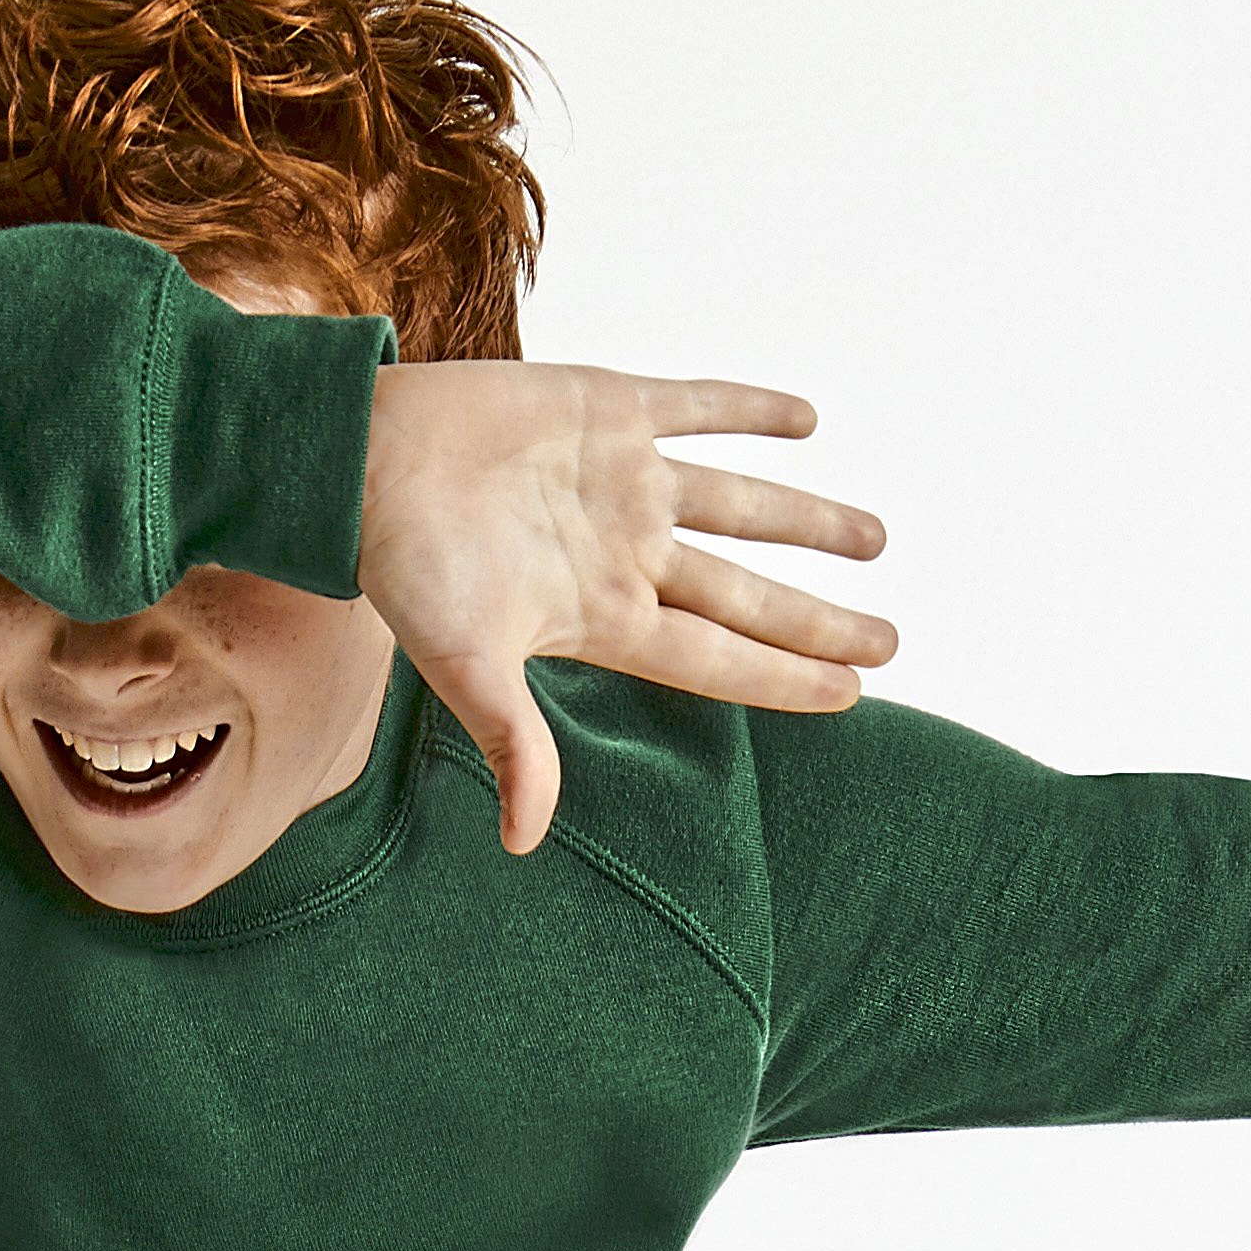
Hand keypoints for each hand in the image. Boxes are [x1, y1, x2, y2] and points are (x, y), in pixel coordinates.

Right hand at [358, 362, 894, 858]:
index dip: (788, 676)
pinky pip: (696, 407)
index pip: (720, 658)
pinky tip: (807, 420)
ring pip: (741, 505)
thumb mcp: (462, 666)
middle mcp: (628, 553)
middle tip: (891, 637)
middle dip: (820, 616)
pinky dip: (749, 411)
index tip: (854, 692)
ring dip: (808, 519)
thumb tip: (524, 843)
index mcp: (607, 617)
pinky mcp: (604, 407)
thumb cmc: (404, 568)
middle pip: (747, 594)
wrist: (360, 459)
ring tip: (875, 539)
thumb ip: (512, 743)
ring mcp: (624, 481)